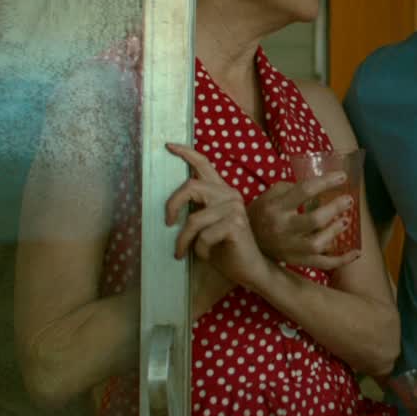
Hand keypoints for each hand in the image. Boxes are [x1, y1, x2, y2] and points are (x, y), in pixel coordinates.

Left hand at [163, 144, 271, 288]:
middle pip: (190, 187)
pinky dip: (199, 250)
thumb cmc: (224, 249)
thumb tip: (168, 209)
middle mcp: (229, 194)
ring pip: (193, 219)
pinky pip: (203, 236)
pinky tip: (207, 254)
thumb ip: (195, 211)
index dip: (185, 153)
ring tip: (183, 251)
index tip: (168, 145)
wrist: (249, 269)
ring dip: (184, 240)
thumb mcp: (205, 226)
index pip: (204, 164)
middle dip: (172, 206)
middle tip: (167, 224)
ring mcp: (234, 208)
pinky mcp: (235, 224)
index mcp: (222, 191)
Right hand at [247, 175, 362, 269]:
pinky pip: (322, 264)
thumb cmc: (263, 211)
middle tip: (348, 200)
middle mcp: (282, 228)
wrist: (243, 240)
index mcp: (276, 207)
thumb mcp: (272, 194)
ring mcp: (289, 248)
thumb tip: (323, 184)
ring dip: (336, 232)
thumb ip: (294, 188)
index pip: (304, 191)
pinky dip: (342, 260)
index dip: (326, 182)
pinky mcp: (296, 261)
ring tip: (346, 221)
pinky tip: (356, 252)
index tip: (342, 177)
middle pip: (314, 220)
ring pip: (317, 244)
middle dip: (335, 208)